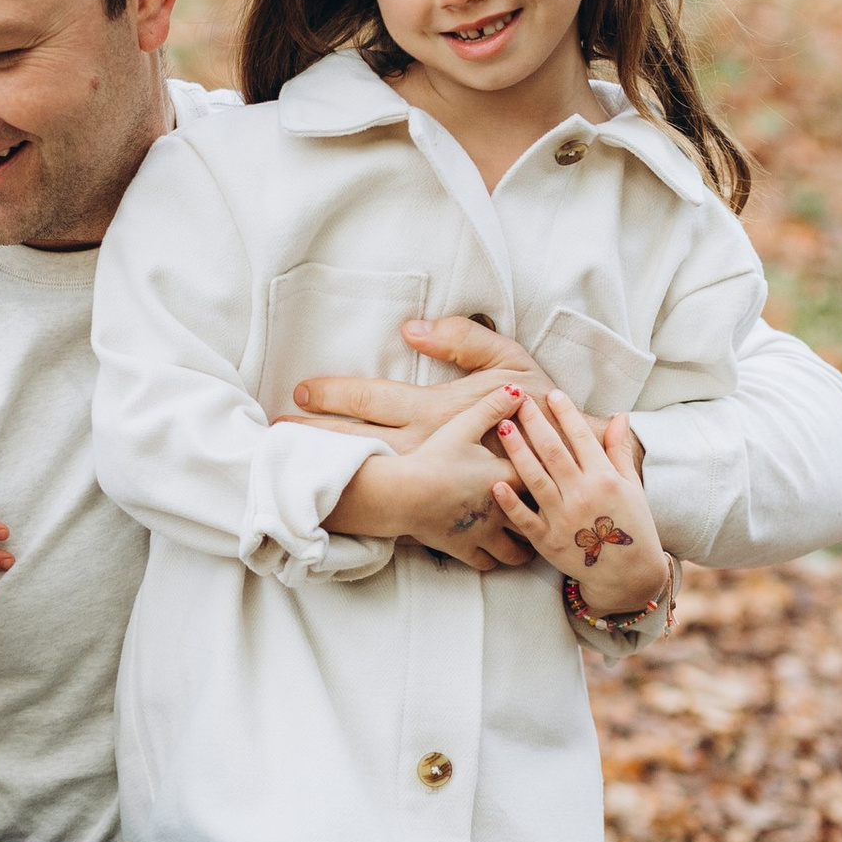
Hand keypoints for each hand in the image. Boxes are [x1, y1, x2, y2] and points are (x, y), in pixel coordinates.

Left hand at [294, 315, 644, 482]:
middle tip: (268, 438)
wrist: (573, 464)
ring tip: (286, 472)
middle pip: (357, 445)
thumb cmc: (541, 407)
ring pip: (369, 478)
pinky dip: (361, 510)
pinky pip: (395, 513)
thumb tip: (411, 327)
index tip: (297, 393)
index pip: (373, 401)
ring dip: (327, 474)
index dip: (332, 396)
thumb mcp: (510, 360)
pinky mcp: (441, 511)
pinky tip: (332, 510)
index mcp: (437, 411)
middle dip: (311, 440)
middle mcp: (427, 449)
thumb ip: (462, 338)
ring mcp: (432, 483)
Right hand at [326, 384, 535, 563]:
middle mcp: (504, 510)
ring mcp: (485, 534)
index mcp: (508, 478)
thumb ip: (493, 406)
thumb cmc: (434, 456)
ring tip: (529, 543)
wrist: (405, 493)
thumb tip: (517, 389)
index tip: (560, 476)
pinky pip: (488, 563)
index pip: (544, 478)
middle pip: (538, 519)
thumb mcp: (464, 424)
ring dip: (525, 547)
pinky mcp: (465, 549)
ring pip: (517, 551)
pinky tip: (495, 554)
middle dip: (546, 518)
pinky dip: (494, 559)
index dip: (553, 476)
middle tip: (554, 515)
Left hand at [488, 391, 668, 610]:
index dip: (566, 414)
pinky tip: (496, 483)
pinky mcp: (548, 542)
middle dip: (535, 423)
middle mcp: (583, 495)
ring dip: (517, 451)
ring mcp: (564, 519)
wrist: (628, 574)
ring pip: (535, 479)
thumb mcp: (631, 486)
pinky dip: (510, 502)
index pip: (582, 438)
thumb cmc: (632, 525)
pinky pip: (525, 519)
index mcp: (605, 479)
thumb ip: (618, 451)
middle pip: (553, 452)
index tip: (552, 394)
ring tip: (502, 427)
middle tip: (519, 401)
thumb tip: (620, 416)